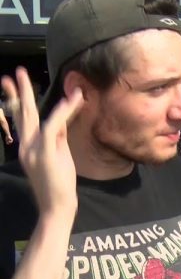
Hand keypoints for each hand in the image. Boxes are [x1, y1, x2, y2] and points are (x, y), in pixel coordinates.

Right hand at [1, 67, 82, 216]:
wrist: (57, 206)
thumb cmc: (60, 183)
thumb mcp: (58, 155)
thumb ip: (58, 137)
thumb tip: (62, 119)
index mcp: (27, 147)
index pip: (22, 120)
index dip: (18, 101)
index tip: (13, 84)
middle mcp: (26, 146)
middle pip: (21, 114)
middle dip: (18, 92)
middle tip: (17, 72)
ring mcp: (33, 149)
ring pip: (32, 116)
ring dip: (30, 95)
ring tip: (31, 77)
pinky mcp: (46, 153)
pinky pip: (53, 127)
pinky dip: (62, 112)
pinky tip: (69, 101)